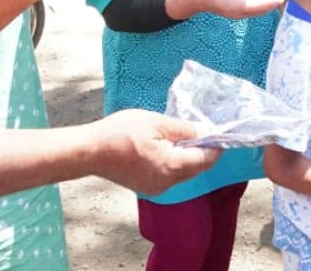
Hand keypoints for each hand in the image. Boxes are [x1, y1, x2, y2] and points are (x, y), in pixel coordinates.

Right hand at [91, 110, 219, 195]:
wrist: (89, 151)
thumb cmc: (119, 133)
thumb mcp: (156, 122)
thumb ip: (184, 128)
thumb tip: (205, 130)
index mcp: (171, 167)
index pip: (205, 160)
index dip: (216, 145)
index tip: (221, 131)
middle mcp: (167, 183)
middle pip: (196, 168)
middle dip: (204, 150)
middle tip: (204, 129)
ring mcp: (156, 187)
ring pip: (183, 172)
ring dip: (188, 156)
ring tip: (184, 135)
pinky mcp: (146, 187)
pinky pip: (170, 175)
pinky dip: (175, 161)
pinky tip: (168, 146)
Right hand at [177, 0, 288, 19]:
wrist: (198, 0)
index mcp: (237, 7)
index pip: (257, 6)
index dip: (270, 2)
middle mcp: (241, 12)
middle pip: (262, 9)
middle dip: (275, 1)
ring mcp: (241, 11)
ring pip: (261, 7)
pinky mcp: (241, 7)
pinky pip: (256, 4)